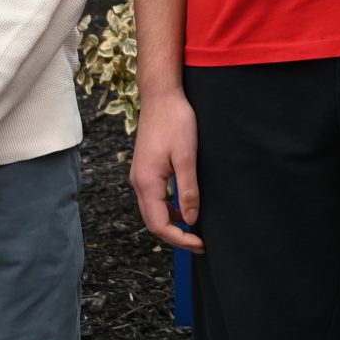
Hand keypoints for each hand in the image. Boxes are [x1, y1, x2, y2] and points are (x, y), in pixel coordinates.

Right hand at [129, 89, 202, 252]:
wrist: (161, 95)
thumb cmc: (175, 121)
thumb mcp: (187, 156)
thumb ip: (188, 189)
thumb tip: (191, 219)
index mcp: (147, 182)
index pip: (159, 225)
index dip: (179, 239)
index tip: (200, 244)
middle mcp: (138, 182)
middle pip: (153, 222)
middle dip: (175, 236)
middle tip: (199, 242)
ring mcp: (140, 176)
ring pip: (152, 211)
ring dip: (171, 223)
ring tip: (194, 228)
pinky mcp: (145, 169)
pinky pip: (153, 198)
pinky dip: (167, 209)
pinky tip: (184, 207)